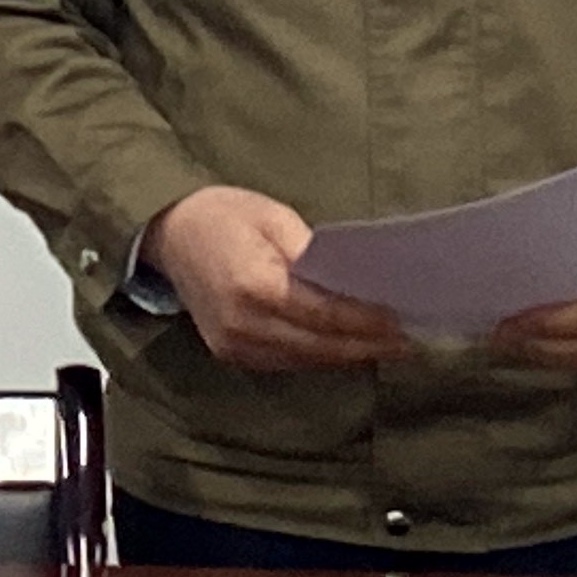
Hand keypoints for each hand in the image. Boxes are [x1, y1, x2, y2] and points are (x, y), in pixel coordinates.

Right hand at [149, 185, 410, 371]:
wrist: (166, 234)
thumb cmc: (221, 214)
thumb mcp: (272, 215)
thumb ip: (313, 251)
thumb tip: (355, 280)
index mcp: (254, 285)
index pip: (324, 314)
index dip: (367, 321)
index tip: (403, 322)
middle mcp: (244, 325)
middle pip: (320, 346)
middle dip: (367, 344)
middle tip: (409, 341)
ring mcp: (235, 346)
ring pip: (306, 359)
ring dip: (348, 353)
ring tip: (388, 344)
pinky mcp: (232, 354)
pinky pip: (287, 361)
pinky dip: (320, 354)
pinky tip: (346, 345)